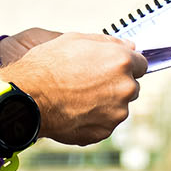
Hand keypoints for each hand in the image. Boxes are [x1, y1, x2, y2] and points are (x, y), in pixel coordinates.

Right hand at [0, 32, 145, 145]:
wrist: (28, 96)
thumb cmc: (47, 65)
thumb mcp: (75, 39)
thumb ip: (108, 42)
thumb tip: (128, 46)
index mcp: (122, 62)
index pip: (142, 63)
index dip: (124, 64)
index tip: (110, 67)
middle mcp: (125, 88)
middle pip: (131, 86)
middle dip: (114, 84)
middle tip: (87, 82)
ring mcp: (117, 112)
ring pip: (118, 106)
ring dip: (104, 102)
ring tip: (76, 97)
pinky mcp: (105, 131)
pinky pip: (104, 123)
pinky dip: (93, 118)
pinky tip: (73, 110)